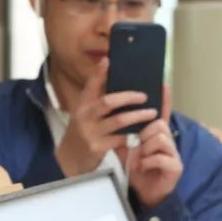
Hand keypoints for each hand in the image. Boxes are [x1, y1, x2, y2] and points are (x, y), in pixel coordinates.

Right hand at [55, 58, 157, 176]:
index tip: (108, 60)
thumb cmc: (84, 134)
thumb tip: (118, 89)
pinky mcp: (97, 147)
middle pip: (108, 102)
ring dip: (138, 116)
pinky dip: (134, 135)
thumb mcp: (86, 116)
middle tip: (144, 96)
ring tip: (152, 113)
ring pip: (119, 121)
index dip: (99, 73)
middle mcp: (84, 116)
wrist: (69, 160)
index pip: (90, 86)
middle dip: (129, 97)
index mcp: (82, 106)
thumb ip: (99, 104)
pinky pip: (121, 139)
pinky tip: (144, 132)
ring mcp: (90, 132)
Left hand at [120, 84, 181, 208]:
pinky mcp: (176, 166)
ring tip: (140, 160)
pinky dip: (148, 162)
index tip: (163, 84)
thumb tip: (113, 117)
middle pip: (158, 124)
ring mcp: (174, 153)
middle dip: (144, 135)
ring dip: (145, 150)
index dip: (164, 100)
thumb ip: (124, 134)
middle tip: (137, 148)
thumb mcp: (126, 149)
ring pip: (159, 138)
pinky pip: (161, 157)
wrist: (146, 193)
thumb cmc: (139, 170)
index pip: (162, 114)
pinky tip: (144, 167)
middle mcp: (168, 141)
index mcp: (157, 135)